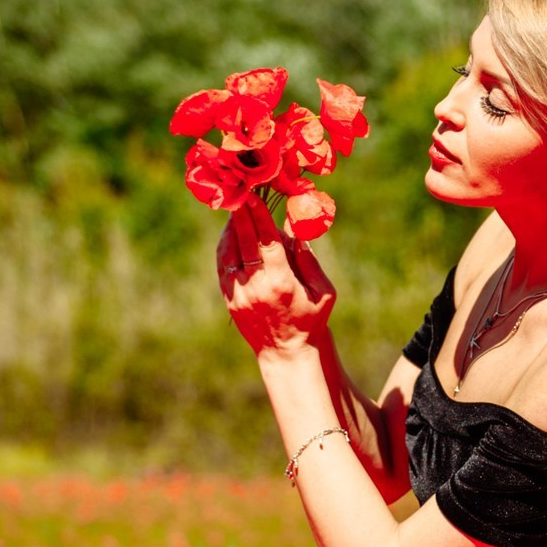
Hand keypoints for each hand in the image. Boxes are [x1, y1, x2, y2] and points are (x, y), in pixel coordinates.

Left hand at [217, 205, 334, 360]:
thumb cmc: (311, 318)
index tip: (254, 196)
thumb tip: (294, 228)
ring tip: (237, 210)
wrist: (286, 352)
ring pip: (229, 252)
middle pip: (244, 241)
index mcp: (281, 282)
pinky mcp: (229, 300)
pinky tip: (231, 234)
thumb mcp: (323, 291)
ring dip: (232, 228)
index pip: (266, 240)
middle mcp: (256, 287)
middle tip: (240, 193)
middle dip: (242, 215)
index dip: (259, 215)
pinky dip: (225, 246)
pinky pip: (223, 266)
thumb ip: (309, 259)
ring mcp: (239, 294)